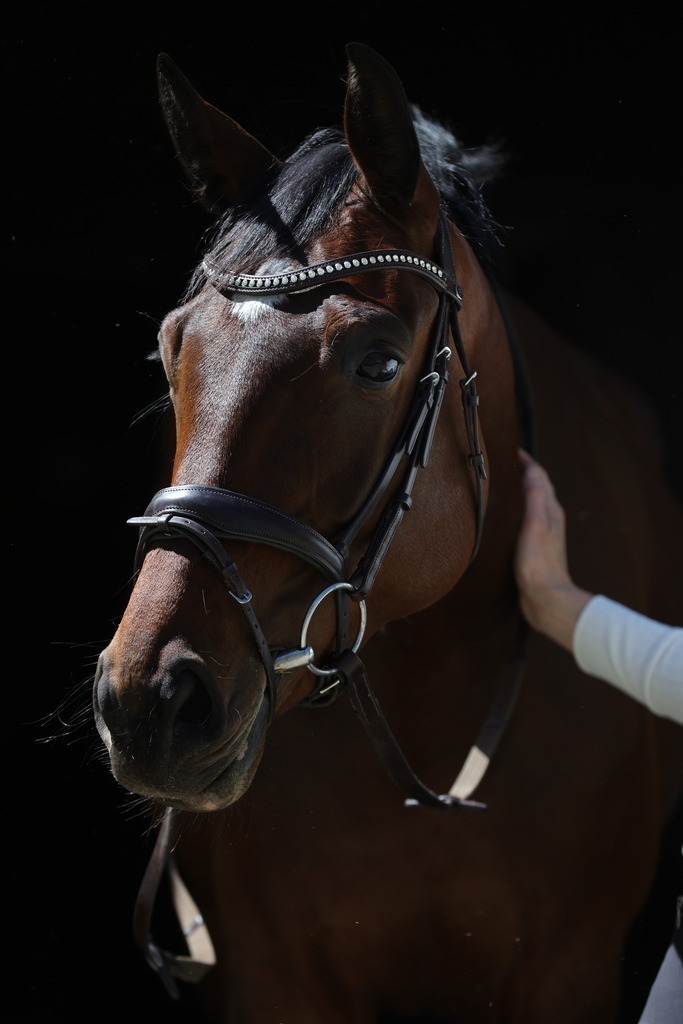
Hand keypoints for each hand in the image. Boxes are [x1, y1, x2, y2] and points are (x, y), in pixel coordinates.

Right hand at [514, 450, 591, 649]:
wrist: (547, 599)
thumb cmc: (540, 564)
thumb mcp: (534, 525)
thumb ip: (535, 497)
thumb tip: (532, 469)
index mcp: (551, 511)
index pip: (540, 477)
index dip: (527, 462)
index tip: (512, 450)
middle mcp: (550, 520)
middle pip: (539, 488)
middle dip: (525, 472)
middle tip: (506, 463)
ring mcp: (544, 535)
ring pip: (535, 504)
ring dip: (523, 491)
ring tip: (505, 485)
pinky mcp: (536, 549)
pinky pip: (528, 521)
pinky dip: (519, 511)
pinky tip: (507, 520)